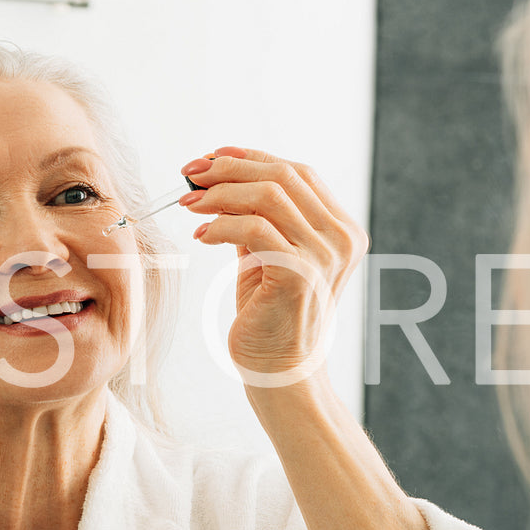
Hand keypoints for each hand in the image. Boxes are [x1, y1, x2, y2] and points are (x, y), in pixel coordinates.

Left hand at [179, 146, 367, 385]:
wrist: (280, 371)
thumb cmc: (269, 314)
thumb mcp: (265, 254)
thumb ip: (257, 217)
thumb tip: (218, 178)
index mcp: (341, 228)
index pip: (298, 172)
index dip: (252, 158)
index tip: (211, 158)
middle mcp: (340, 237)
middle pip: (283, 176)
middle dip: (230, 168)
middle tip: (190, 174)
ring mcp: (324, 255)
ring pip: (268, 196)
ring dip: (220, 194)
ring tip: (189, 204)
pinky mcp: (299, 274)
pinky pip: (254, 229)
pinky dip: (220, 225)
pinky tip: (200, 235)